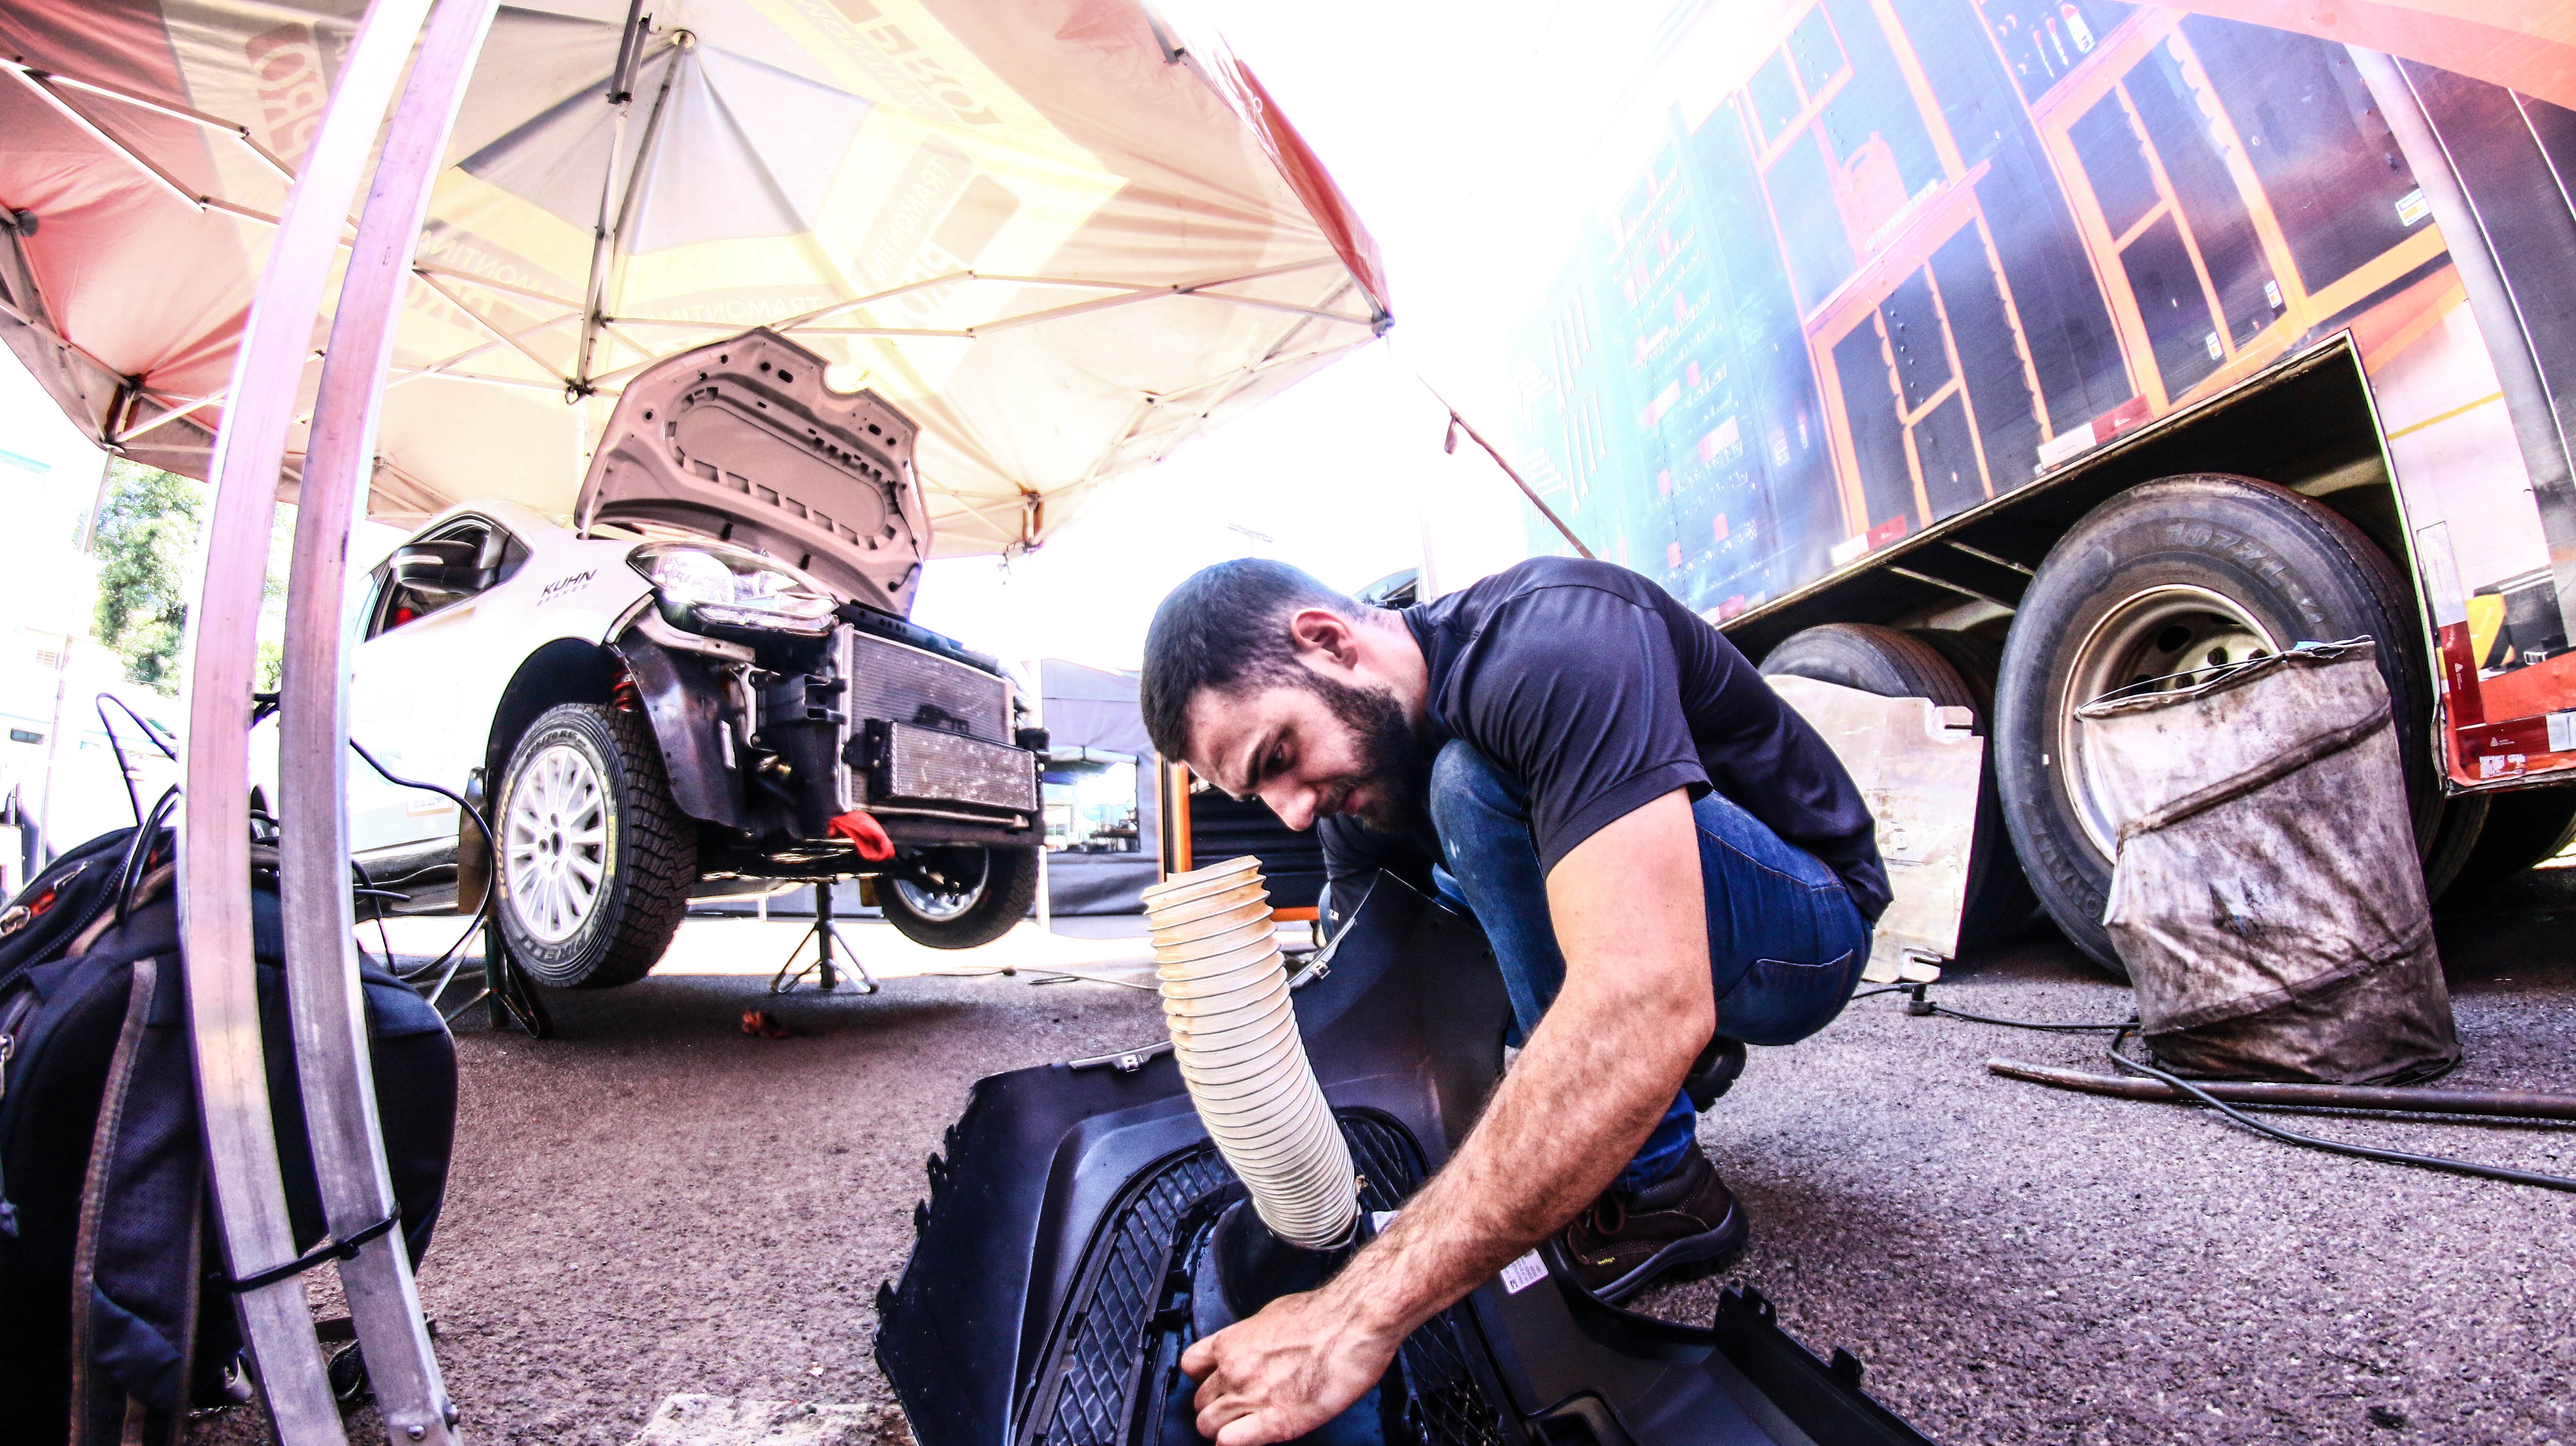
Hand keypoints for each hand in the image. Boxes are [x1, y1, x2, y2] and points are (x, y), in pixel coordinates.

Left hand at [1181, 1288, 1397, 1445]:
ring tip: (1244, 1428)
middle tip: (1236, 1410)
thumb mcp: (1271, 1315)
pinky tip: (1252, 1438)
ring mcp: (1251, 1397)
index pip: (1190, 1366)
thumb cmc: (1323, 1314)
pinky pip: (1229, 1443)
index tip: (1217, 1385)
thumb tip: (1250, 1348)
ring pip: (1207, 1426)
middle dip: (1215, 1408)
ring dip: (1222, 1429)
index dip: (1204, 1379)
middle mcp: (1234, 1370)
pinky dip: (1234, 1444)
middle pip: (1199, 1402)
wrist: (1354, 1322)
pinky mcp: (1276, 1422)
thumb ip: (1251, 1338)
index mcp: (1231, 1342)